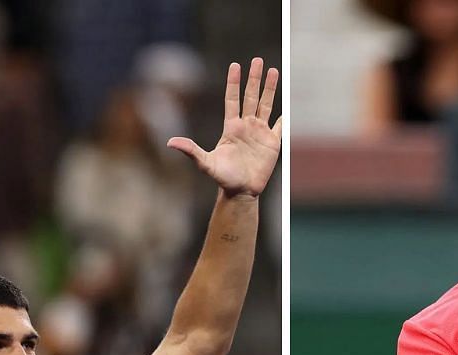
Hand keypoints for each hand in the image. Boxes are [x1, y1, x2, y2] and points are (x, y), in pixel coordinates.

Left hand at [168, 58, 281, 199]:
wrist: (241, 192)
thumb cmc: (223, 178)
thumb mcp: (206, 163)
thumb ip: (191, 151)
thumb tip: (170, 142)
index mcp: (231, 127)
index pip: (233, 99)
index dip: (233, 82)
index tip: (235, 65)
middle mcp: (246, 126)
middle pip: (251, 96)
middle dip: (255, 78)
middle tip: (258, 60)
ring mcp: (260, 133)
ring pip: (266, 105)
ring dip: (270, 89)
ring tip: (274, 71)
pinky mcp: (272, 144)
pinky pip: (280, 126)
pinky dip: (284, 117)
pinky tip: (288, 106)